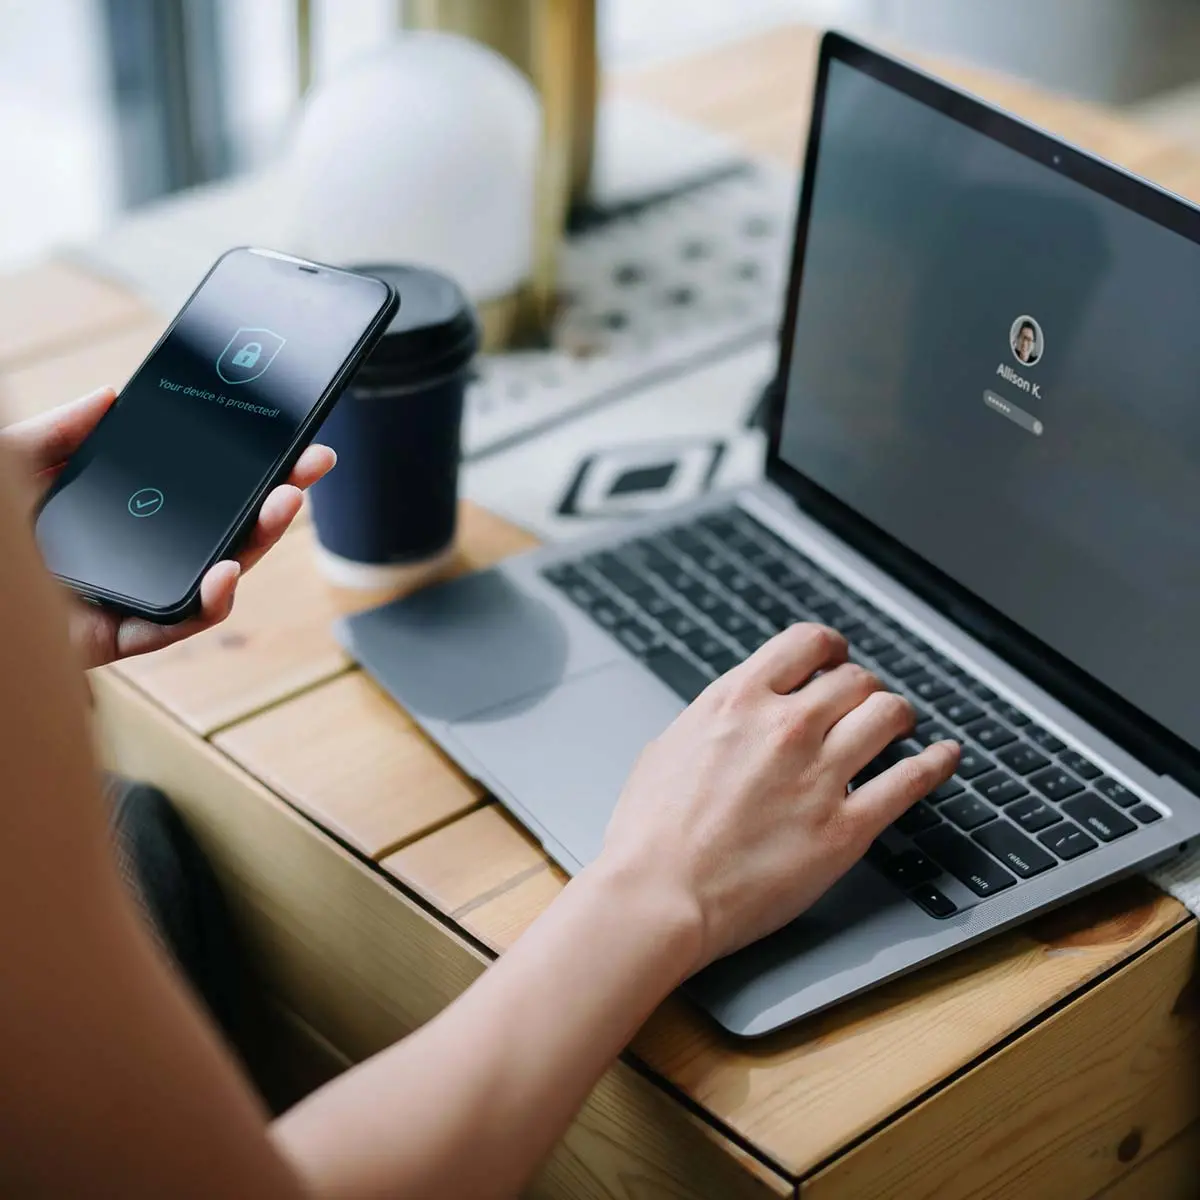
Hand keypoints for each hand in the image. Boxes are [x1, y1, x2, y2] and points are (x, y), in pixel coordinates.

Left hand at [2, 386, 335, 667]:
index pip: (190, 493)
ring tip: (284, 506)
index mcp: (110, 517)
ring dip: (257, 546)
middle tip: (308, 466)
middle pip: (215, 534)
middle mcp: (126, 560)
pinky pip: (169, 630)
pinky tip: (227, 574)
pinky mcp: (105, 643)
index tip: (280, 441)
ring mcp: (121, 603)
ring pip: (209, 582)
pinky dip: (207, 606)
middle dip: (270, 503)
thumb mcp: (9, 464)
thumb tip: (110, 397)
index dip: (240, 471)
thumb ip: (55, 433)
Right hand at [600, 623, 958, 970]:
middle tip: (862, 704)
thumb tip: (734, 715)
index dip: (830, 648)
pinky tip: (944, 755)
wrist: (657, 895)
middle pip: (855, 678)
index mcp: (738, 700)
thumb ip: (714, 721)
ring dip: (898, 716)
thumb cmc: (649, 832)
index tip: (835, 659)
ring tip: (899, 726)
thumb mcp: (668, 746)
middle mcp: (785, 727)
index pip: (807, 643)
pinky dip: (936, 763)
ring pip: (888, 715)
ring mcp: (819, 776)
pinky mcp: (844, 829)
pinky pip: (911, 782)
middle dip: (862, 688)